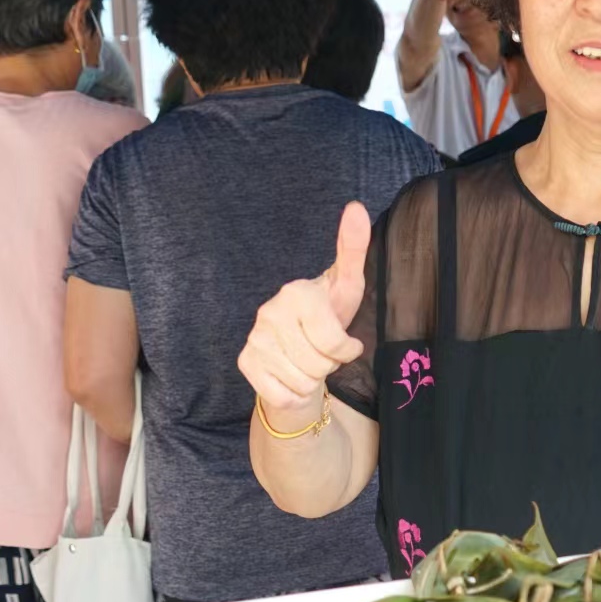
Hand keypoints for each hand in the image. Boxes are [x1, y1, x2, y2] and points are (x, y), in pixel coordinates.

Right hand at [238, 203, 369, 425]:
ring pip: (301, 381)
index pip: (334, 343)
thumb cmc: (327, 319)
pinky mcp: (244, 362)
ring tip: (307, 361)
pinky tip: (290, 375)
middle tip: (321, 351)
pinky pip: (282, 394)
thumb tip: (356, 207)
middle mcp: (269, 311)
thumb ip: (353, 249)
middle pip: (318, 364)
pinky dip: (293, 393)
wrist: (296, 353)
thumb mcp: (347, 287)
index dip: (346, 350)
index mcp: (297, 292)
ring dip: (311, 379)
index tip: (345, 342)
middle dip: (328, 365)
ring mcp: (254, 337)